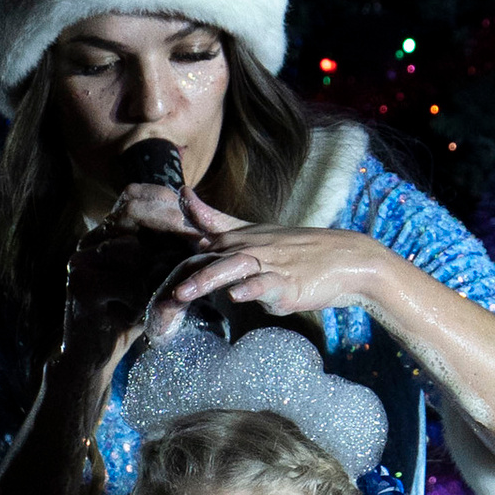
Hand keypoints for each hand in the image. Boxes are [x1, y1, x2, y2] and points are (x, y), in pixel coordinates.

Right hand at [59, 180, 230, 371]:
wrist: (92, 355)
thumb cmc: (126, 314)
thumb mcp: (149, 278)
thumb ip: (165, 252)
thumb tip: (204, 225)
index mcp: (104, 233)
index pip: (134, 196)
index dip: (166, 203)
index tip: (198, 222)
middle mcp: (89, 240)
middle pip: (133, 214)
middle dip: (171, 228)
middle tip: (202, 245)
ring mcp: (81, 261)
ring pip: (132, 249)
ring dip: (160, 268)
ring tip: (180, 284)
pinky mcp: (81, 286)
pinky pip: (127, 282)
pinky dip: (147, 295)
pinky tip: (156, 307)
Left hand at [159, 221, 386, 330]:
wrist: (345, 259)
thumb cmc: (297, 250)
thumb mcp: (256, 232)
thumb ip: (218, 220)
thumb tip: (187, 199)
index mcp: (239, 237)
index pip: (201, 234)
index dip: (175, 234)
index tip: (149, 220)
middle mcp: (250, 247)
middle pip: (209, 257)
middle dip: (181, 272)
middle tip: (155, 287)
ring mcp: (268, 265)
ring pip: (232, 269)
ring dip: (207, 280)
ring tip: (183, 292)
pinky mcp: (287, 284)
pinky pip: (266, 285)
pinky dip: (252, 289)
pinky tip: (237, 295)